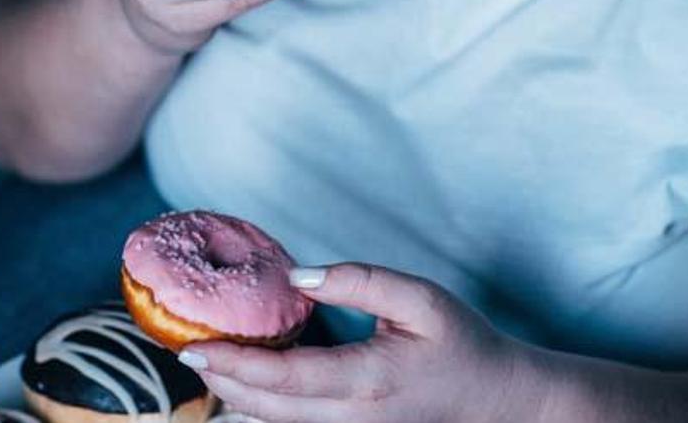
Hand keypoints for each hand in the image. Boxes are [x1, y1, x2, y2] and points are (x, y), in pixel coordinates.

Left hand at [178, 263, 545, 422]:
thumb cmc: (462, 345)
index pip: (283, 378)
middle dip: (221, 381)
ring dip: (236, 397)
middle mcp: (352, 420)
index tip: (195, 346)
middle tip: (188, 348)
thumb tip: (296, 279)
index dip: (234, 364)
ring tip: (211, 359)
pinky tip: (249, 379)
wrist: (499, 404)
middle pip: (265, 410)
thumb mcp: (419, 300)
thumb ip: (359, 281)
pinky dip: (262, 407)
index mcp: (367, 381)